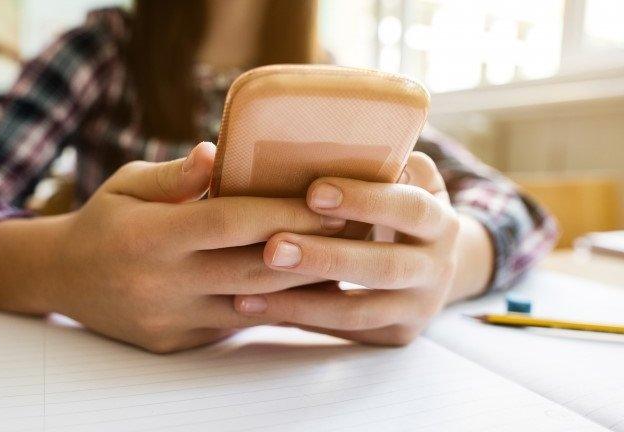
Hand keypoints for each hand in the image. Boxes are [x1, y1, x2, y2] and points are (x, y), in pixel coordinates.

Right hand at [40, 143, 344, 352]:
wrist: (63, 279)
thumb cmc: (104, 221)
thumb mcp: (127, 185)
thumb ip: (175, 176)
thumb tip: (217, 152)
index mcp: (148, 236)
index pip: (228, 222)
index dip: (281, 211)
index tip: (326, 200)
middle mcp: (161, 283)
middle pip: (252, 269)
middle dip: (310, 250)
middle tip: (355, 229)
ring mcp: (171, 319)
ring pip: (253, 306)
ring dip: (303, 286)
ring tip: (346, 261)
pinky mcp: (178, 342)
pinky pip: (236, 326)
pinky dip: (274, 307)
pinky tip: (306, 290)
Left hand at [233, 152, 464, 345]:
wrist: (433, 260)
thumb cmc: (398, 203)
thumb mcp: (404, 178)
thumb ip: (376, 160)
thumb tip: (315, 138)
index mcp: (439, 219)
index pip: (408, 208)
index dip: (364, 200)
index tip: (314, 192)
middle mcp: (436, 267)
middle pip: (384, 267)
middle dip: (327, 258)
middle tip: (273, 249)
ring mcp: (418, 307)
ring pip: (358, 312)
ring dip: (302, 302)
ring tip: (247, 290)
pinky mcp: (396, 334)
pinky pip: (343, 332)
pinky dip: (300, 319)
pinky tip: (256, 307)